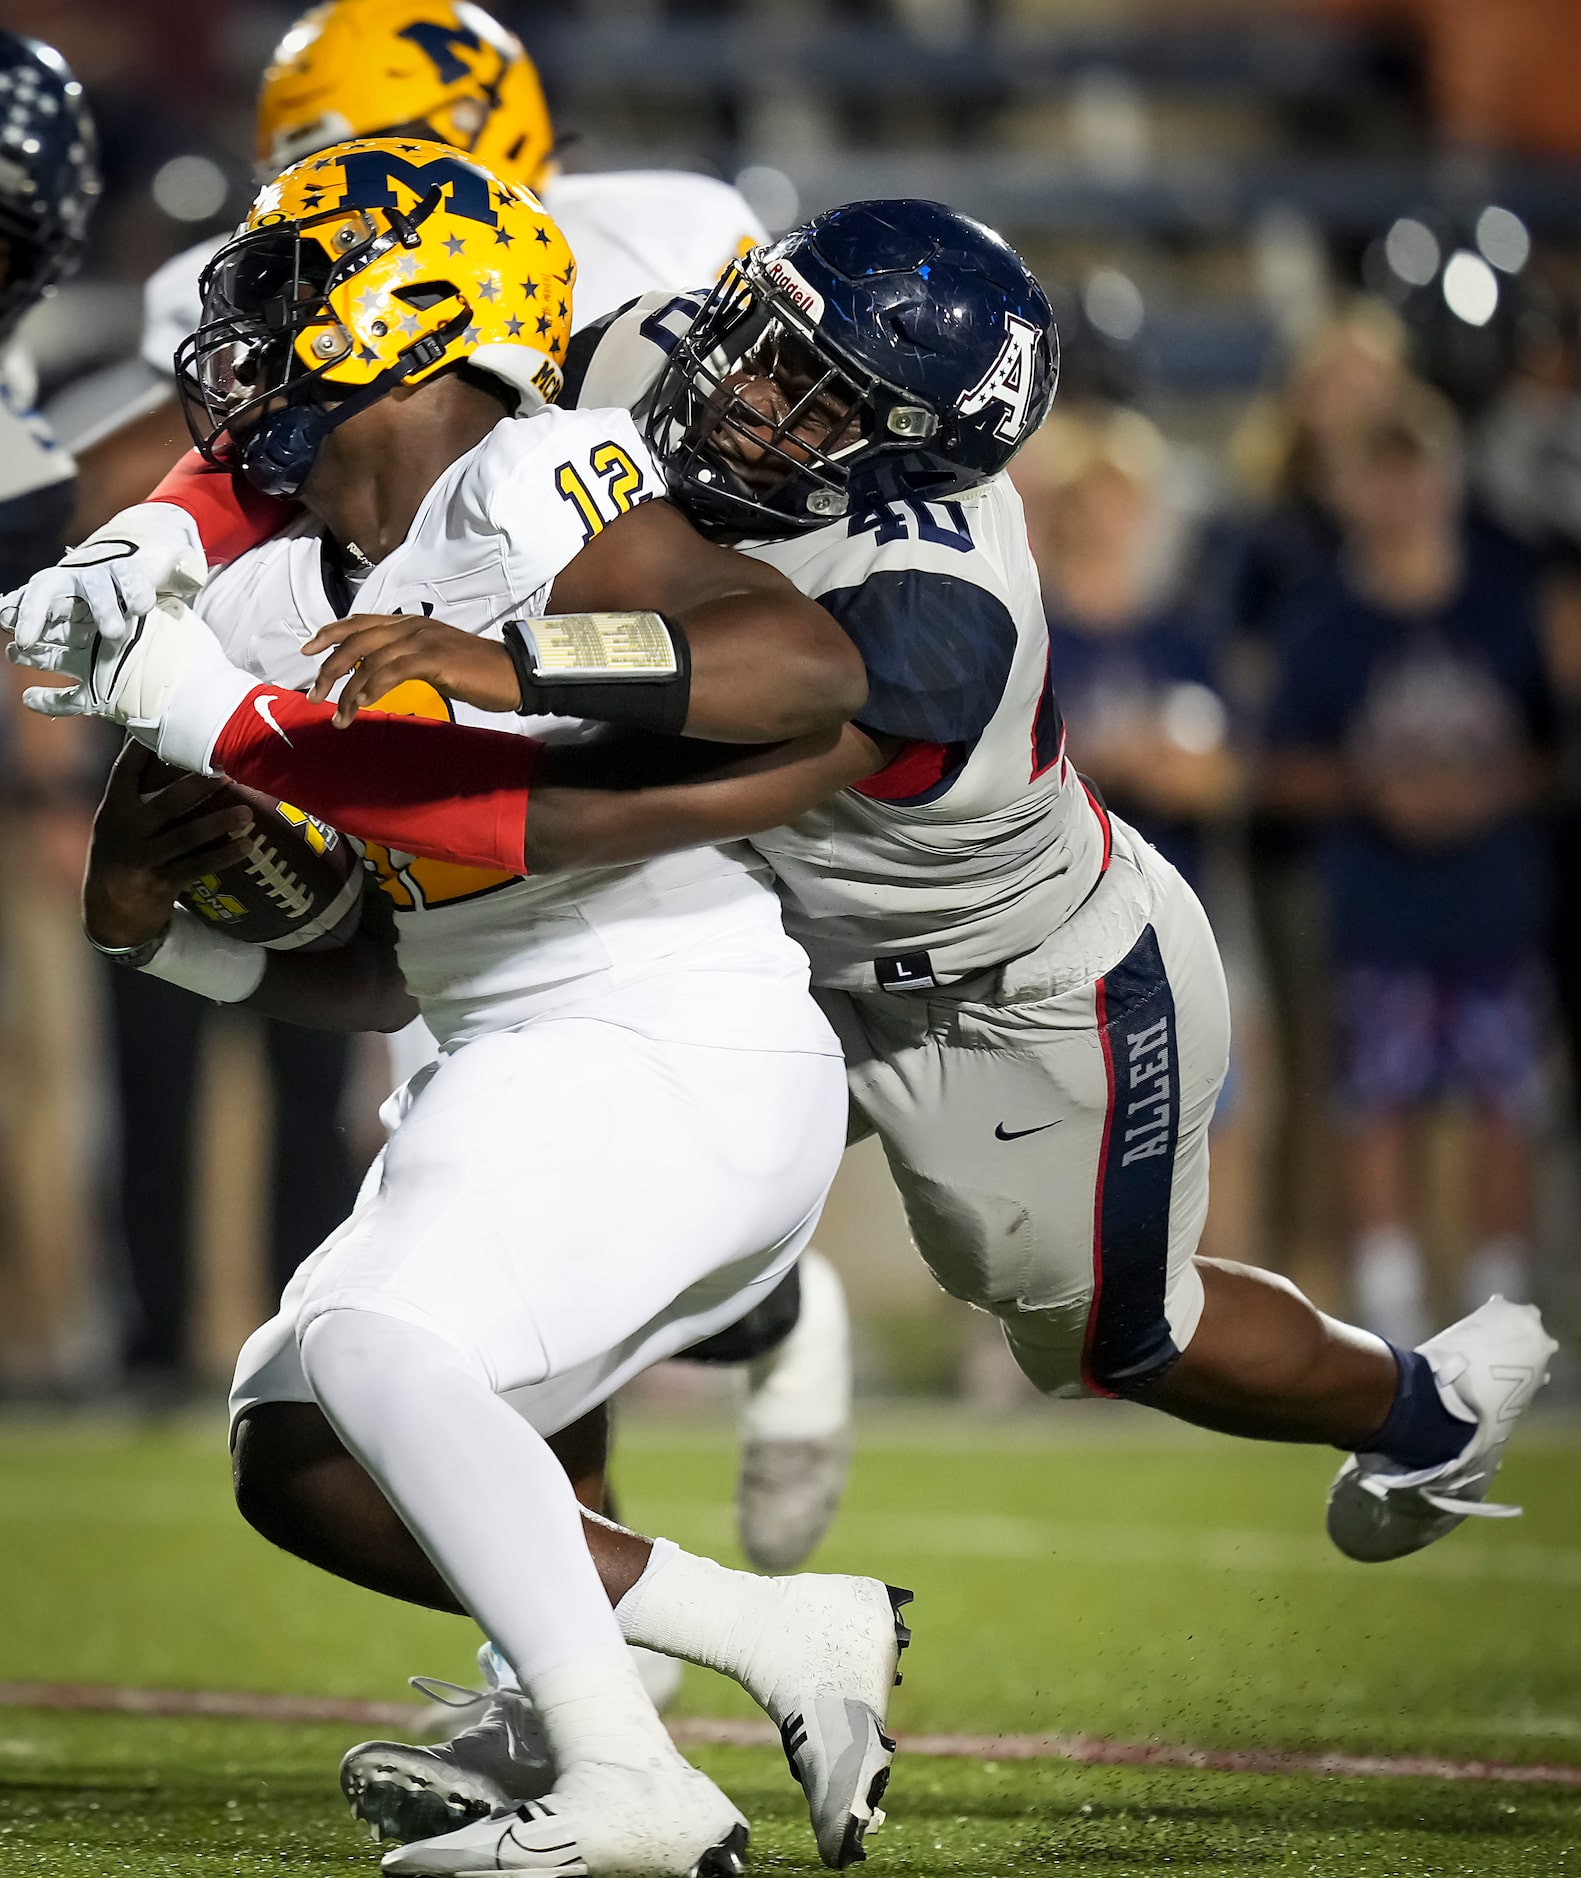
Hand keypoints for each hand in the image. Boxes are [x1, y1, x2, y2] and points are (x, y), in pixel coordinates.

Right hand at [1, 508, 206, 653]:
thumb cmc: (152, 569)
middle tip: (114, 633)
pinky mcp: (51, 599)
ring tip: (25, 637)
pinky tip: (5, 621)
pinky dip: (16, 610)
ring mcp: (66, 585)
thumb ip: (183, 568)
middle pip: (94, 587)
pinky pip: (28, 602)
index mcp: (124, 568)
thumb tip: (192, 570)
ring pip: (48, 592)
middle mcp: (92, 574)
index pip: (130, 575)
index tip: (144, 608)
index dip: (136, 590)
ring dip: (36, 613)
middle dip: (102, 608)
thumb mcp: (173, 566)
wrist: (128, 555)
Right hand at [83, 741, 255, 949]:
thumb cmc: (125, 854)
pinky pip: (198, 866)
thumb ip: (141, 796)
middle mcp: (127, 830)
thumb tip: (179, 757)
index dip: (144, 748)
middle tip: (228, 770)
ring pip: (187, 836)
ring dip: (220, 823)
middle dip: (199, 786)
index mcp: (114, 809)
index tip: (169, 724)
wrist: (109, 911)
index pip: (126, 771)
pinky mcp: (160, 881)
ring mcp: (143, 856)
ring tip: (248, 812)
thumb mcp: (118, 823)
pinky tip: (247, 847)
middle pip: (167, 803)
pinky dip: (224, 856)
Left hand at [304, 614, 521, 724]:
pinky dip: (373, 687)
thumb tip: (378, 675)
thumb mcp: (434, 660)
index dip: (330, 634)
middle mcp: (411, 626)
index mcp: (409, 623)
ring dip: (348, 690)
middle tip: (315, 695)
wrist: (511, 672)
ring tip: (338, 715)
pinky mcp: (434, 658)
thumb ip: (406, 660)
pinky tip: (362, 705)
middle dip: (330, 669)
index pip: (360, 622)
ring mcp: (422, 640)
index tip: (307, 651)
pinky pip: (393, 670)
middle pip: (356, 640)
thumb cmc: (476, 672)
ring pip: (370, 660)